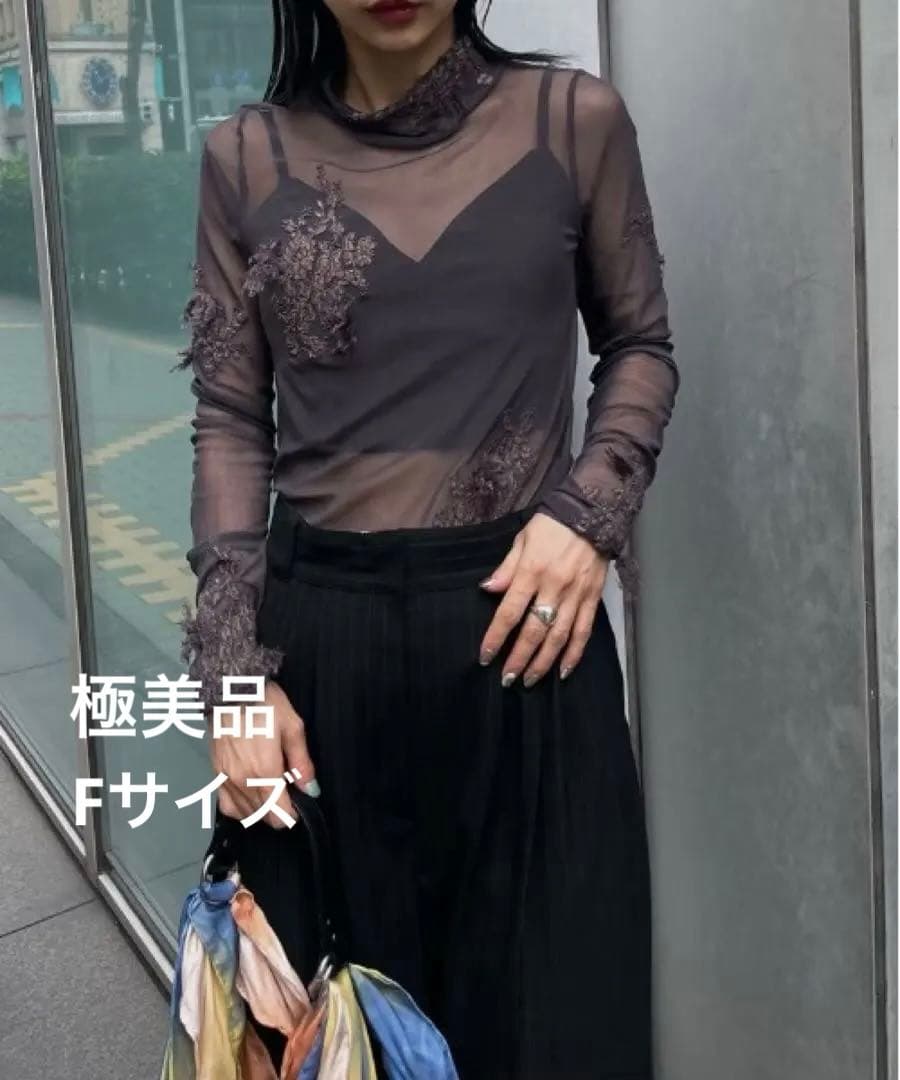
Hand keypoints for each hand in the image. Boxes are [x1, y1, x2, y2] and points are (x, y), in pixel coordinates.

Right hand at [210, 679, 318, 828]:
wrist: (230, 689)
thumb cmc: (264, 703)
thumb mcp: (293, 727)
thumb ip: (302, 762)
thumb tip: (310, 788)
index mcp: (264, 770)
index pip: (279, 814)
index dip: (294, 815)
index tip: (300, 804)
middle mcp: (242, 780)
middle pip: (264, 817)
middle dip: (281, 812)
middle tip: (289, 792)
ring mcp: (225, 779)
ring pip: (247, 815)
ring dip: (263, 810)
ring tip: (272, 788)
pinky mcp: (215, 774)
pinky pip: (228, 805)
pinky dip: (242, 807)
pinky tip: (252, 793)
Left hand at [478, 512, 607, 686]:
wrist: (592, 514)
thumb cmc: (551, 526)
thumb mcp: (522, 540)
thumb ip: (506, 568)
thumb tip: (487, 590)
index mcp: (532, 572)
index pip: (510, 612)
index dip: (496, 637)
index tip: (486, 657)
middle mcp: (554, 588)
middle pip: (534, 631)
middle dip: (519, 658)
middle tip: (507, 679)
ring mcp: (576, 596)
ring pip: (559, 637)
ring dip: (543, 663)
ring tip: (529, 680)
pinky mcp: (593, 599)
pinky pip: (583, 632)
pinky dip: (574, 653)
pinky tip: (563, 670)